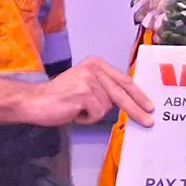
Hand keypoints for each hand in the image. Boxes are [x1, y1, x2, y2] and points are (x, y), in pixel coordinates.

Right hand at [28, 57, 153, 126]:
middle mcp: (94, 68)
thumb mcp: (86, 85)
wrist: (36, 101)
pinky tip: (74, 112)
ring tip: (78, 109)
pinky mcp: (83, 93)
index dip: (138, 95)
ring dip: (94, 113)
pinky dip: (87, 118)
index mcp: (96, 64)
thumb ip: (105, 88)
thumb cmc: (61, 97)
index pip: (123, 80)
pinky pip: (97, 114)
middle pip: (122, 93)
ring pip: (107, 106)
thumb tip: (130, 102)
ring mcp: (89, 80)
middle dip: (136, 109)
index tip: (149, 106)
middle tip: (149, 121)